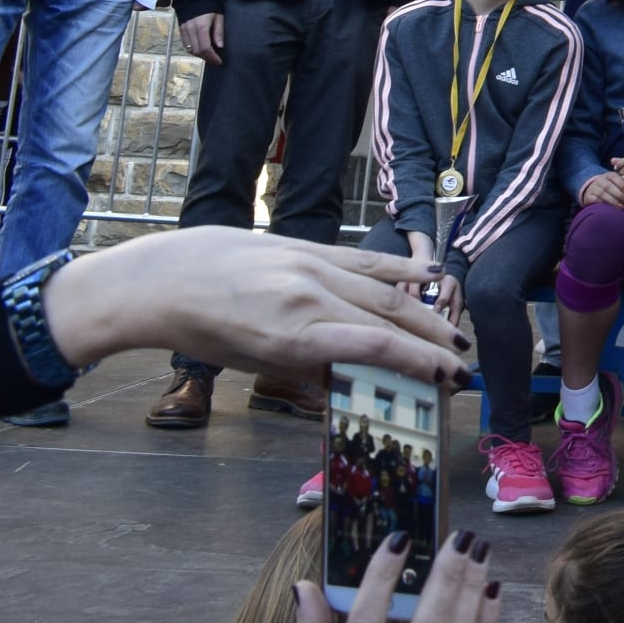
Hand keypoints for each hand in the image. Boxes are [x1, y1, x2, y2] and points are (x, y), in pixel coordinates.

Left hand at [41, 230, 466, 385]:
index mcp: (291, 335)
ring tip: (454, 331)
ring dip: (424, 311)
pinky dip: (399, 270)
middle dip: (432, 342)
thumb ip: (310, 368)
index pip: (373, 346)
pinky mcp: (303, 245)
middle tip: (463, 364)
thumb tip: (359, 376)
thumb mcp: (253, 364)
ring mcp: (308, 265)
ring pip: (382, 287)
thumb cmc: (201, 333)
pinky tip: (427, 277)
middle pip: (387, 317)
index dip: (418, 362)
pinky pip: (362, 260)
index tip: (449, 378)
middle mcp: (306, 296)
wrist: (161, 280)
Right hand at [180, 11, 226, 63]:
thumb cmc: (210, 5)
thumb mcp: (218, 17)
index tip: (219, 61)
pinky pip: (185, 44)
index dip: (212, 57)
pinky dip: (192, 49)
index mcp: (201, 27)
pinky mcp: (180, 29)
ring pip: (189, 49)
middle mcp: (190, 30)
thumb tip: (220, 46)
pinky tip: (200, 49)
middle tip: (215, 61)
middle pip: (197, 51)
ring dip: (199, 55)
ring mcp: (184, 29)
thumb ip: (218, 32)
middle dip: (206, 58)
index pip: (205, 48)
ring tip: (209, 56)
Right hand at [579, 173, 623, 208]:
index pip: (615, 177)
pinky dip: (604, 204)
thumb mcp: (616, 183)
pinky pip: (595, 200)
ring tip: (621, 206)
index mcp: (609, 175)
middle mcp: (600, 180)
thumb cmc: (610, 187)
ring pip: (602, 194)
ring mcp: (593, 188)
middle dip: (619, 194)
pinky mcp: (588, 196)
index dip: (622, 184)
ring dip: (613, 201)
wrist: (592, 190)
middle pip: (609, 186)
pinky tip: (610, 208)